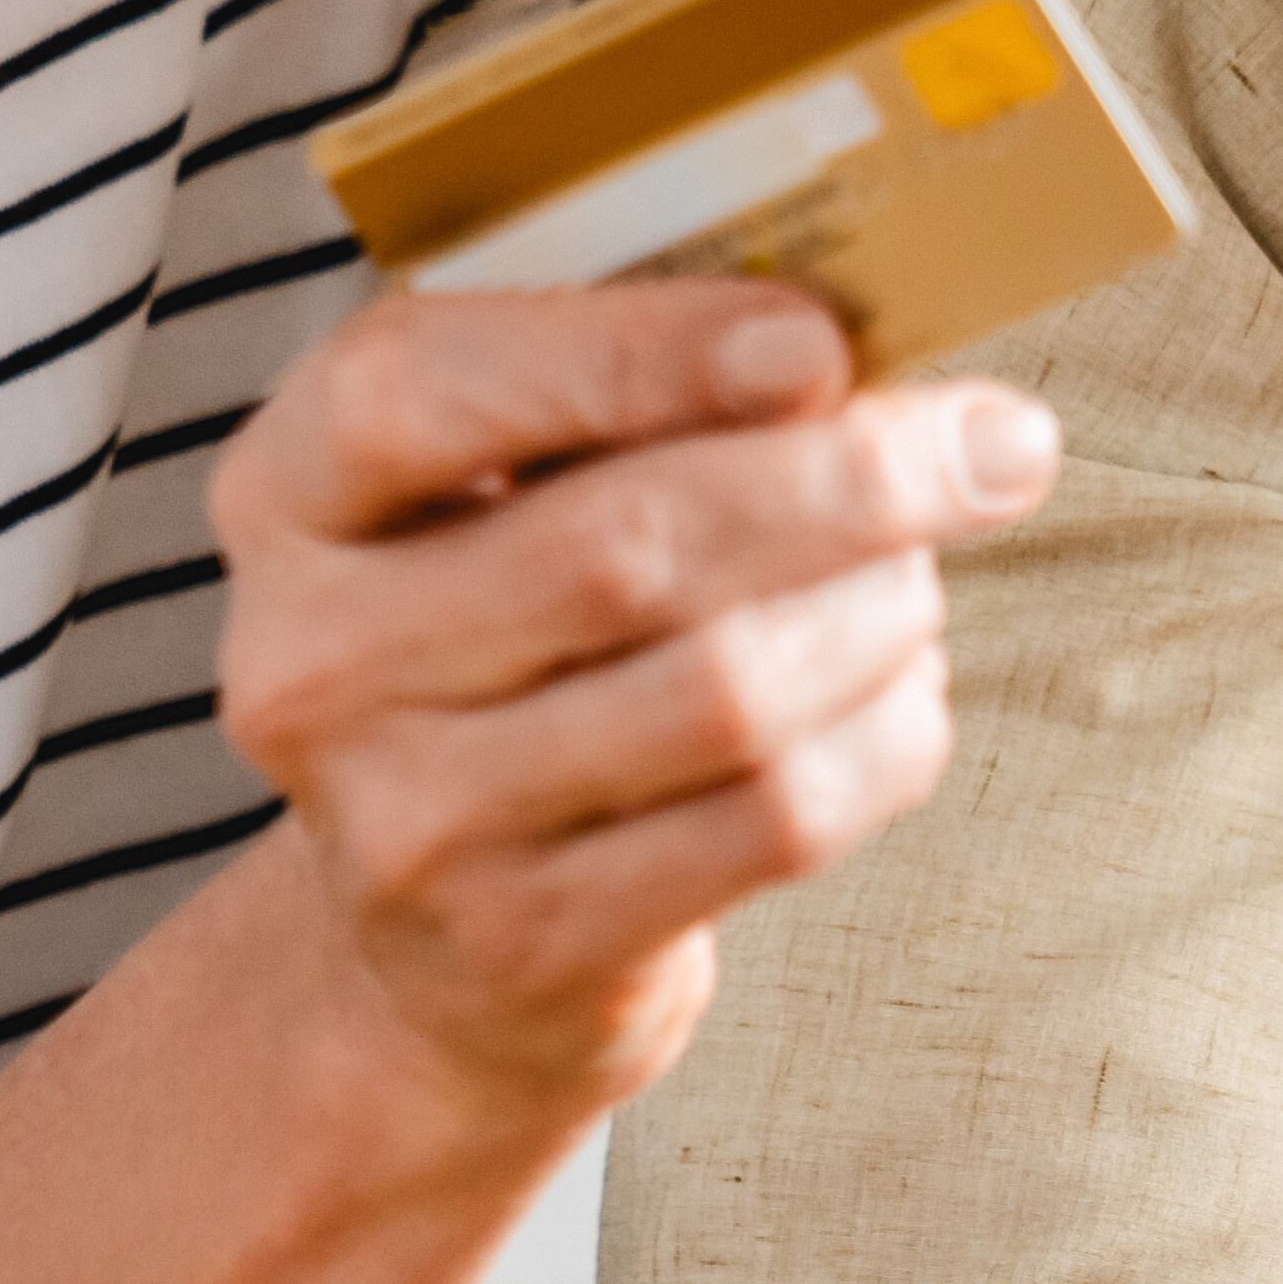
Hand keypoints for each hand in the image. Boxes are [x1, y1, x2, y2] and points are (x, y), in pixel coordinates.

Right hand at [208, 279, 1057, 1147]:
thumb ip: (626, 402)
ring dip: (880, 613)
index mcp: (288, 496)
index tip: (818, 340)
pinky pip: (770, 820)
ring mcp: (409, 821)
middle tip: (994, 445)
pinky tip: (903, 694)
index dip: (632, 353)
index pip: (423, 389)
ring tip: (923, 578)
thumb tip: (867, 353)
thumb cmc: (507, 648)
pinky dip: (883, 739)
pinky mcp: (527, 943)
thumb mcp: (496, 500)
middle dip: (847, 481)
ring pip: (722, 689)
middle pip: (622, 545)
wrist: (422, 943)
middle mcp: (312, 662)